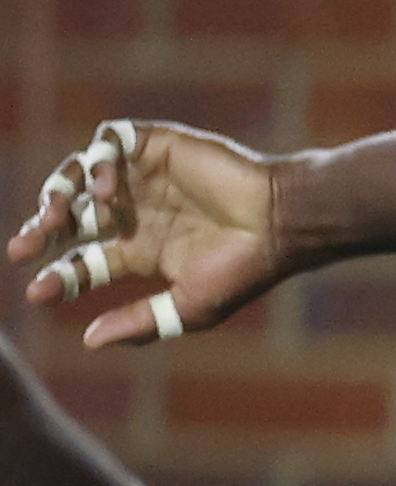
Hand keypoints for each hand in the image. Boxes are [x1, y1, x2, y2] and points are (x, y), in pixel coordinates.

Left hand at [16, 120, 293, 346]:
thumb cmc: (243, 271)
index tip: (38, 292)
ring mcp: (142, 178)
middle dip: (41, 232)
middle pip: (70, 217)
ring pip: (77, 175)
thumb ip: (140, 323)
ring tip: (56, 216)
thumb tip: (88, 340)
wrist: (279, 224)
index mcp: (140, 251)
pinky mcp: (155, 146)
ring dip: (58, 194)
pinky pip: (107, 144)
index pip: (83, 261)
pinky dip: (98, 164)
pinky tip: (108, 192)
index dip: (58, 276)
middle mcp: (134, 212)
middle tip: (23, 248)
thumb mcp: (189, 308)